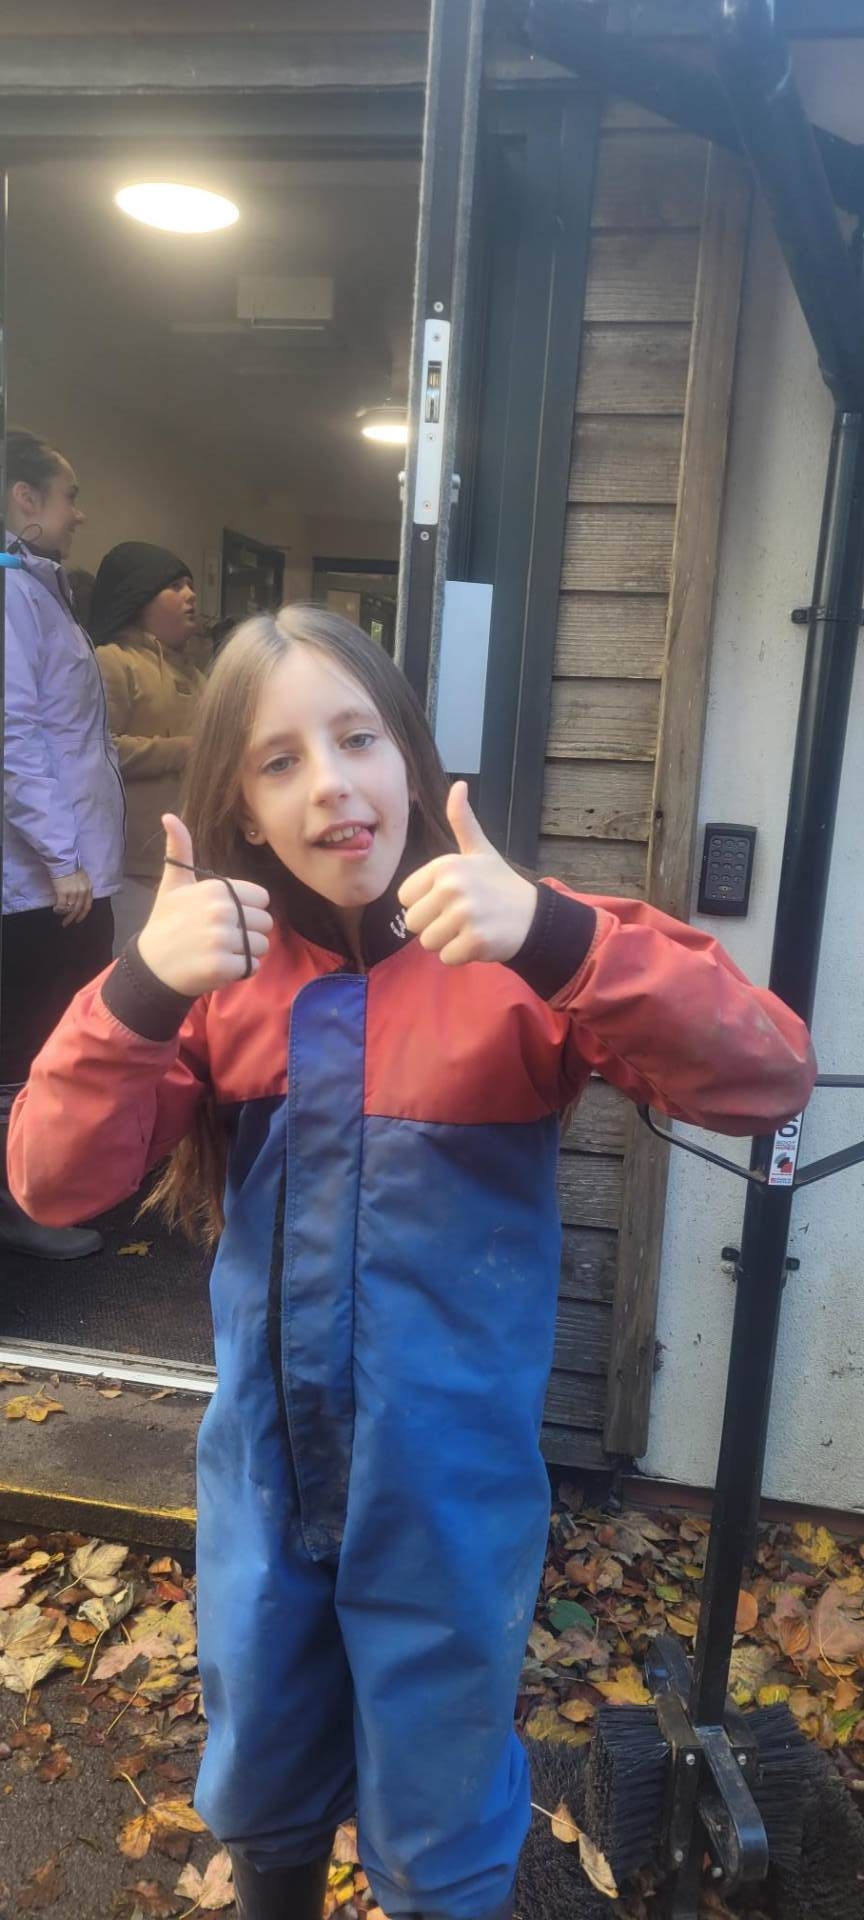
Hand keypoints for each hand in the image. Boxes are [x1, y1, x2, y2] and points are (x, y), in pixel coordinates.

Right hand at [52, 868, 92, 927]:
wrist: (63, 862)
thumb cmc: (71, 868)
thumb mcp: (82, 878)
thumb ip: (82, 888)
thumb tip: (78, 898)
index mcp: (88, 888)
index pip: (87, 905)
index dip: (83, 914)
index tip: (78, 920)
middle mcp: (82, 892)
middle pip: (78, 909)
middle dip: (72, 918)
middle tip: (67, 923)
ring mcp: (73, 893)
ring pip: (70, 908)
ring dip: (65, 914)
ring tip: (60, 916)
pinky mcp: (63, 892)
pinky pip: (62, 905)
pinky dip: (59, 909)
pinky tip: (55, 910)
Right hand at [137, 814, 272, 996]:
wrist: (151, 965)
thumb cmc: (166, 921)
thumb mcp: (173, 883)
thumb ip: (180, 850)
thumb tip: (169, 815)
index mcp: (217, 888)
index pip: (262, 898)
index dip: (248, 909)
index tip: (227, 917)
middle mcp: (222, 911)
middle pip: (265, 923)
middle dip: (249, 932)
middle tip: (222, 937)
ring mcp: (222, 939)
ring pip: (262, 946)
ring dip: (247, 952)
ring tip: (221, 951)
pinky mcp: (222, 966)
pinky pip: (253, 966)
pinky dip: (242, 970)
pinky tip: (220, 966)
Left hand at [398, 781, 536, 966]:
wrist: (534, 917)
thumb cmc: (500, 884)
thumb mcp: (480, 850)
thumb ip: (463, 821)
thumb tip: (458, 785)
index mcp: (446, 865)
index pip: (405, 897)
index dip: (425, 902)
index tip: (450, 899)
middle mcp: (452, 887)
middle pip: (412, 922)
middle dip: (433, 925)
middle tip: (461, 917)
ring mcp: (464, 915)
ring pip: (427, 942)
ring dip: (446, 942)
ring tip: (469, 928)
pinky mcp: (474, 941)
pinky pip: (446, 958)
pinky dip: (461, 956)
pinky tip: (478, 941)